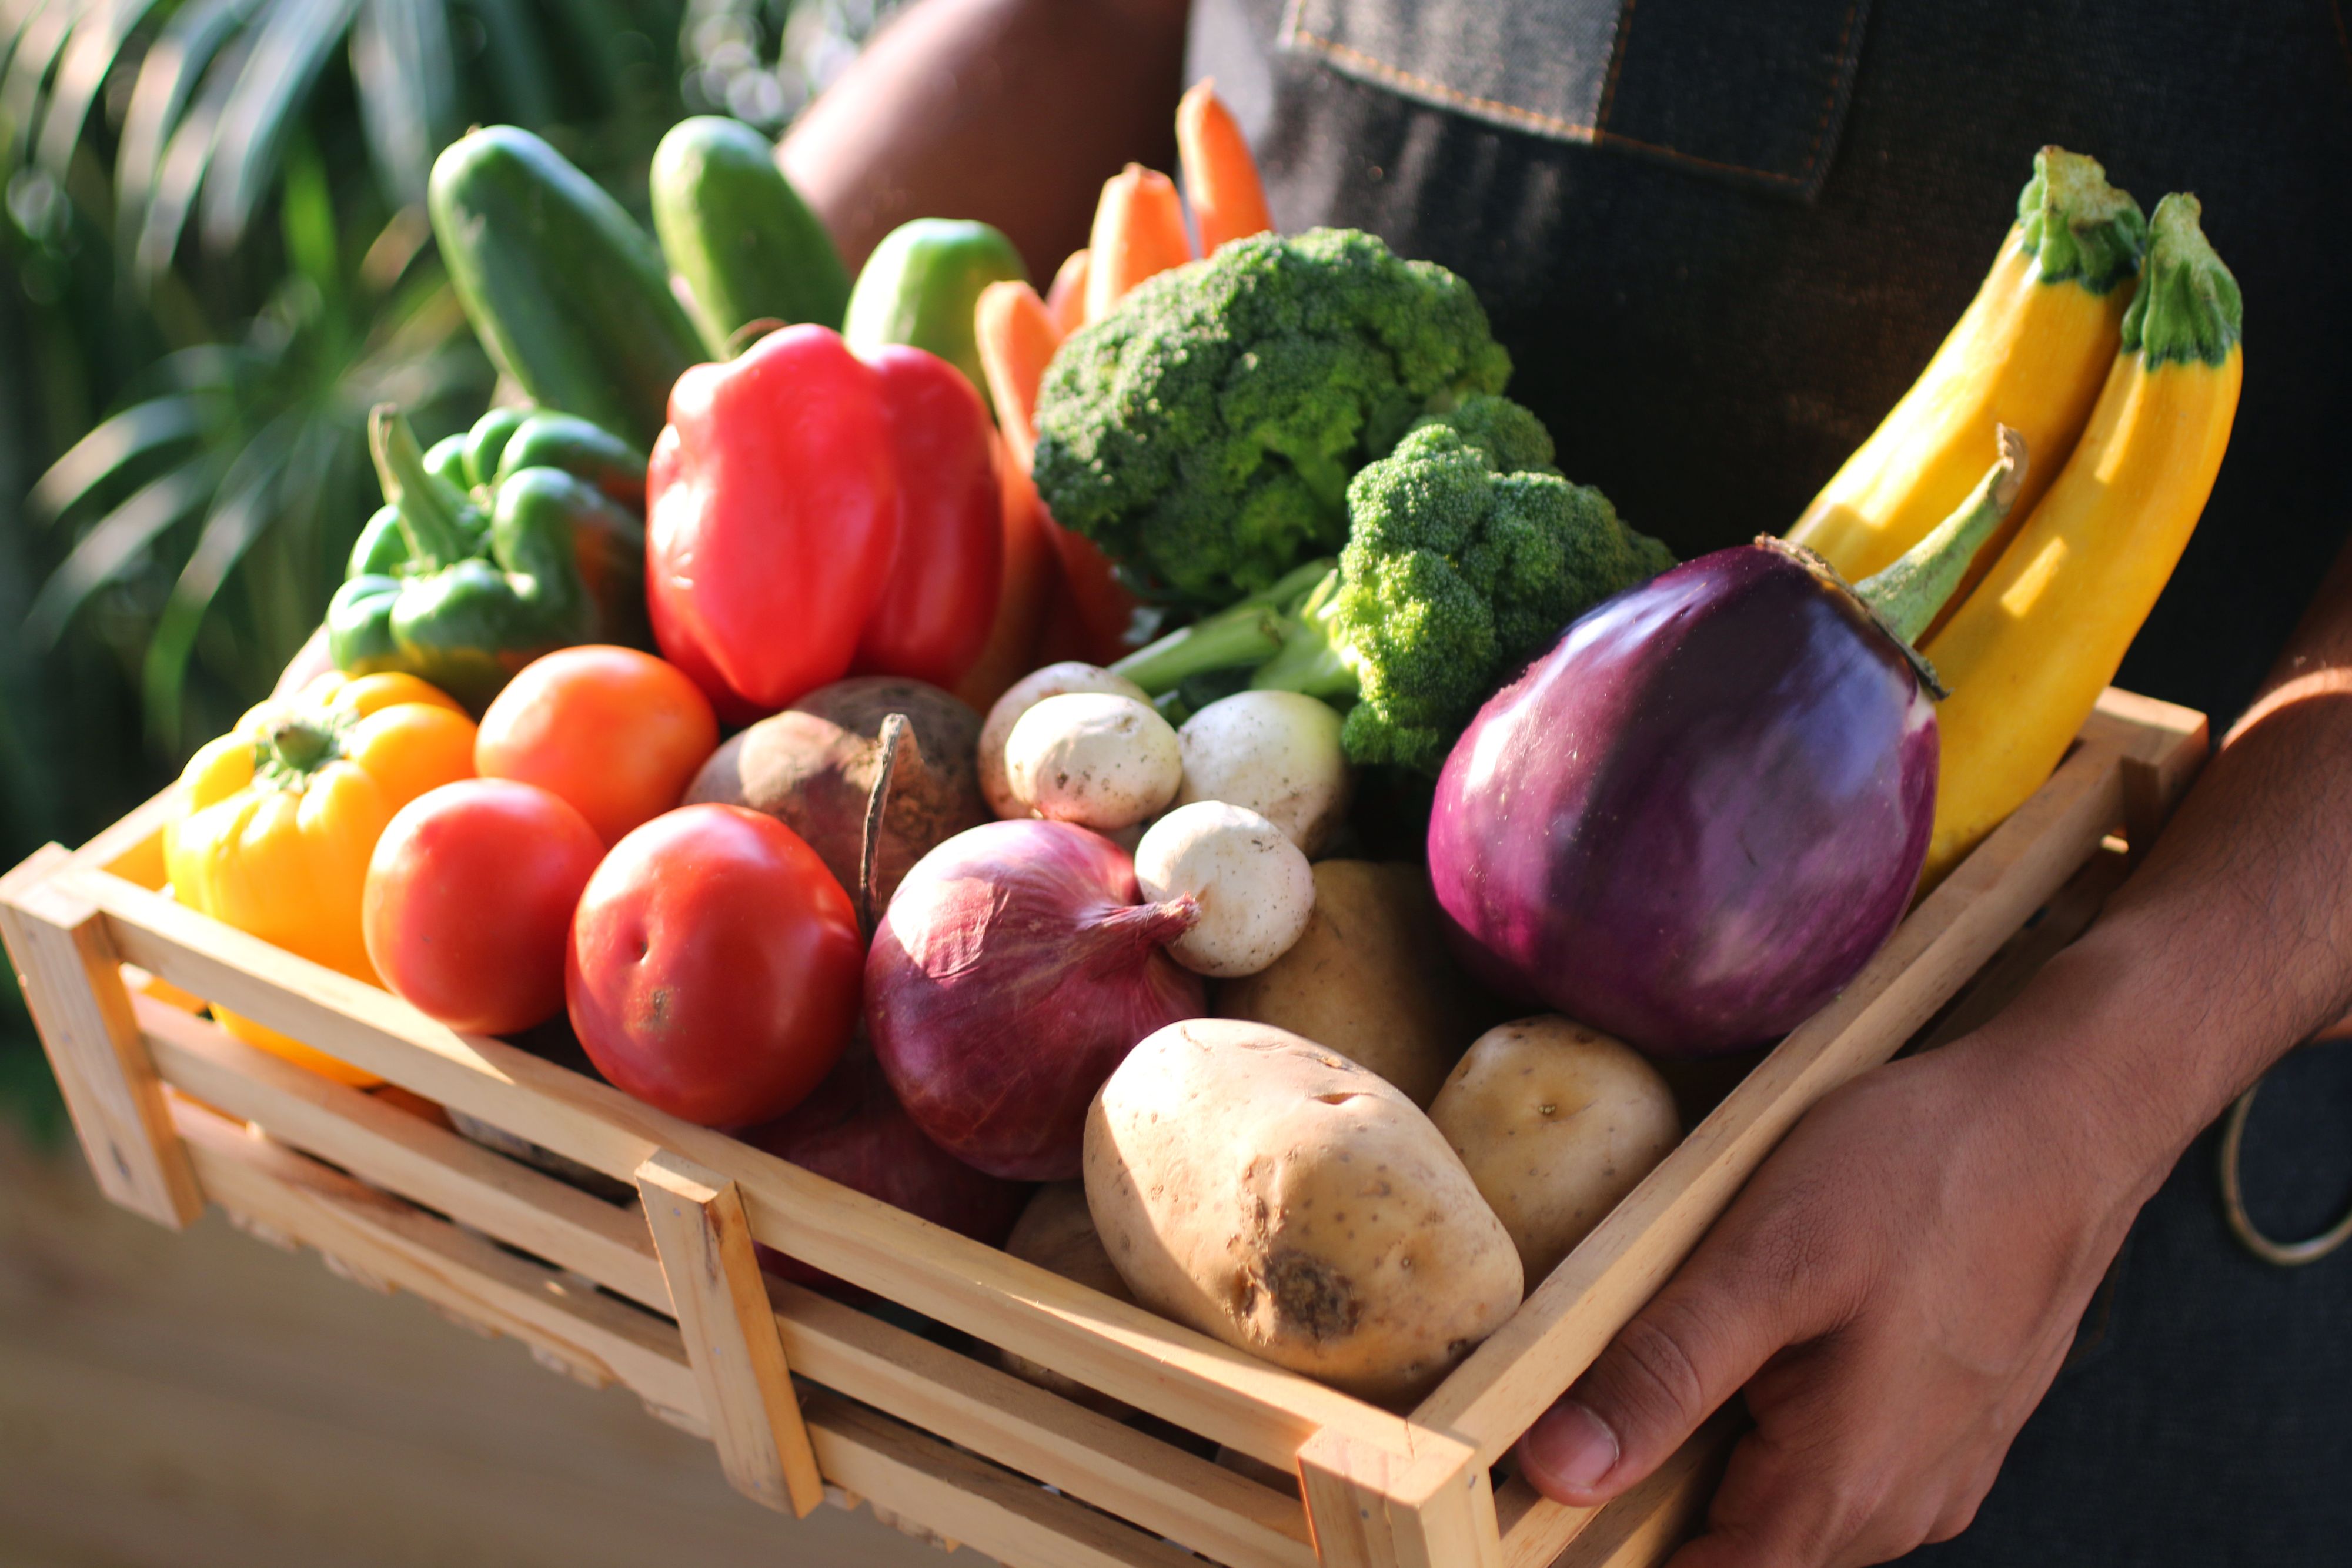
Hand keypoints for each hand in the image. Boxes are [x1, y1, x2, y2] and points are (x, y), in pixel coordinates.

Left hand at [1516, 1033, 2163, 1566]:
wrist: (2069, 1117)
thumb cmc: (1925, 1171)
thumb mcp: (1763, 1259)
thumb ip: (1662, 1375)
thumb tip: (1559, 1472)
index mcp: (1846, 1486)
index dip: (1614, 1546)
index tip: (1556, 1489)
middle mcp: (1903, 1507)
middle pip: (1746, 1551)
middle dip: (1665, 1494)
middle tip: (1613, 1392)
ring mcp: (1938, 1469)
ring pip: (1795, 1507)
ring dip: (1727, 1452)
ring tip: (1697, 1347)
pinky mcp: (1954, 1422)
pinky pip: (1846, 1462)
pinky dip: (1786, 1422)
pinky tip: (1770, 1338)